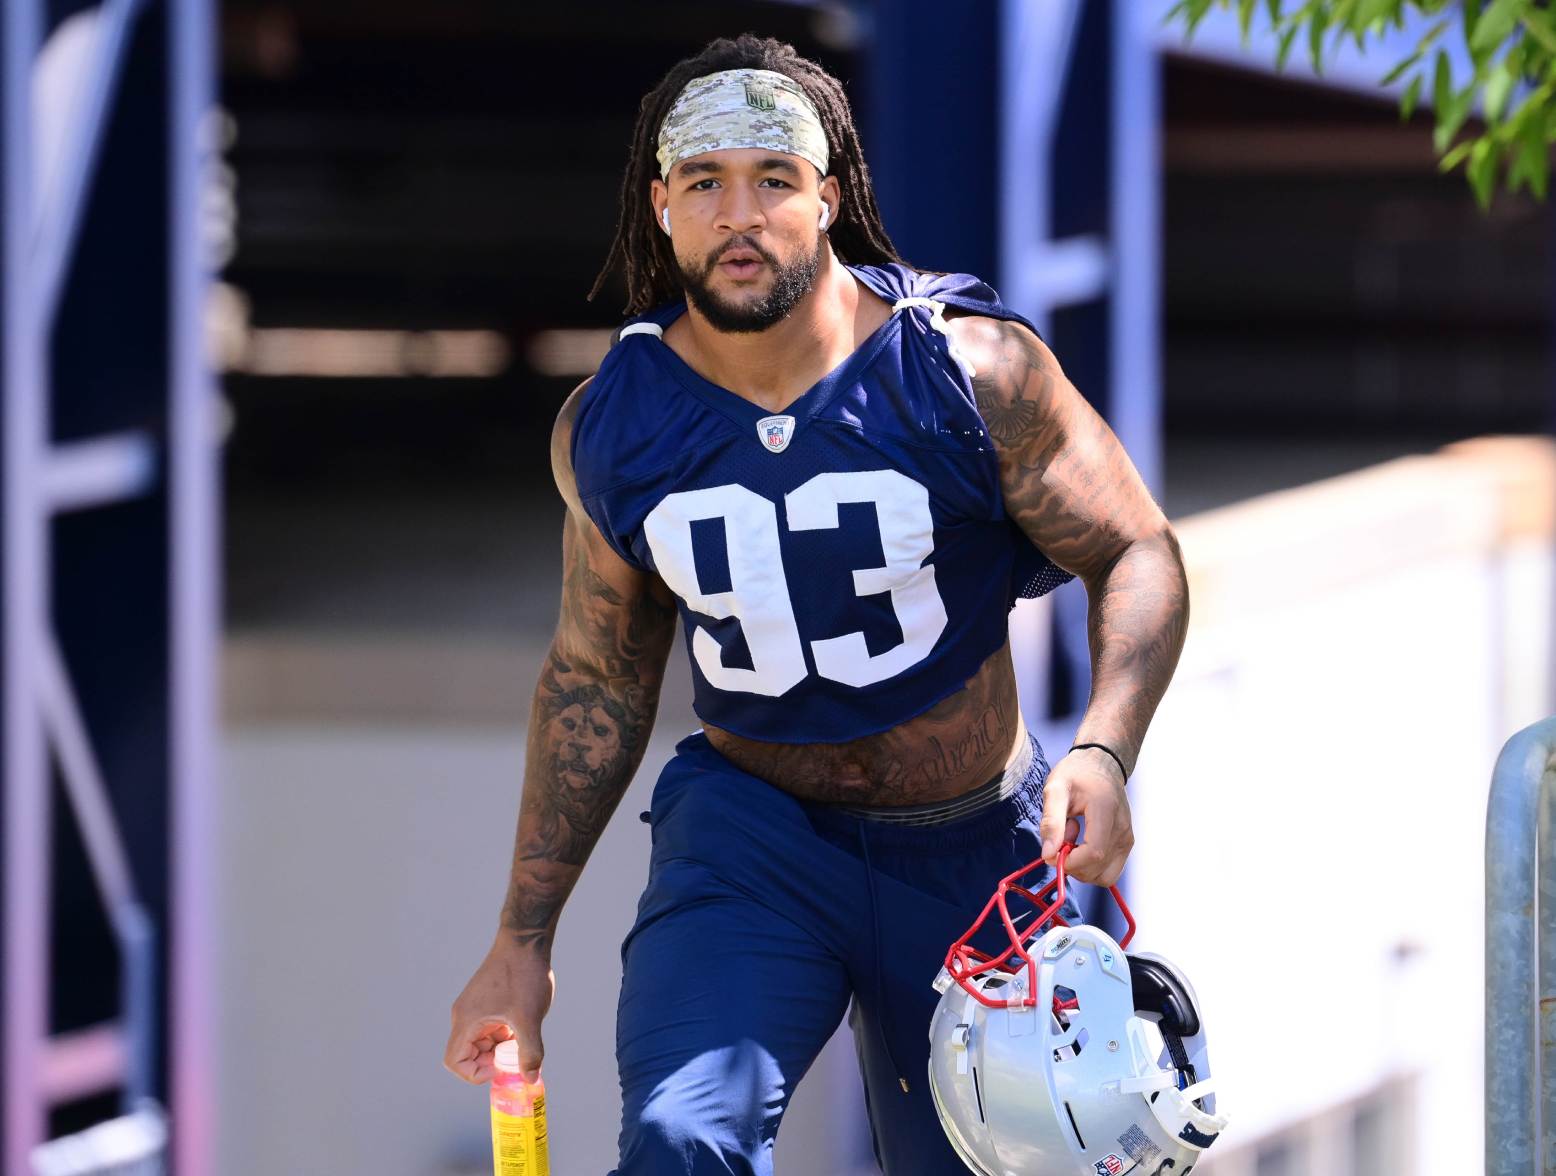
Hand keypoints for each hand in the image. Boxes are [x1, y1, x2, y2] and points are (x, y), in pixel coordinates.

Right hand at [443, 936, 554, 1084]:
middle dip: (491, 1061)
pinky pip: (489, 1027)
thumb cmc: (523, 975)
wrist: (526, 941)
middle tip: (516, 1057)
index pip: (455, 1062)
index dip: (474, 1073)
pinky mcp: (486, 1000)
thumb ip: (529, 1052)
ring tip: (523, 1038)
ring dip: (500, 1047)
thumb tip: (530, 1079)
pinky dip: (504, 1034)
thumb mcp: (529, 1018)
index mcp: (466, 1020)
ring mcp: (475, 1007)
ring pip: (481, 1041)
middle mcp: (465, 1015)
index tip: (499, 1068)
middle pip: (468, 1054)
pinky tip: (523, 1025)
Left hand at [1038, 747, 1132, 886]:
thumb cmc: (1076, 774)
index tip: (1051, 853)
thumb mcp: (1055, 789)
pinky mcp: (1127, 845)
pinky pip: (1108, 871)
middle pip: (1098, 869)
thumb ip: (1051, 821)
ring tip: (1072, 838)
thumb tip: (1048, 855)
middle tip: (1060, 838)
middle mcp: (1123, 828)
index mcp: (1105, 810)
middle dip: (1072, 865)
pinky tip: (1082, 843)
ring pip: (1105, 876)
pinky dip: (1091, 866)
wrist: (1101, 765)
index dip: (1069, 862)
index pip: (1094, 853)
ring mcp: (1127, 838)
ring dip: (1081, 867)